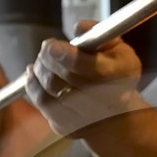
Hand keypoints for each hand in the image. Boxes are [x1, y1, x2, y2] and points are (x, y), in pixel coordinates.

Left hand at [25, 23, 146, 136]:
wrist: (115, 110)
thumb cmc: (112, 69)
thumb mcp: (113, 44)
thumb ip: (95, 32)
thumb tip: (78, 28)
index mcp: (122, 74)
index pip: (91, 69)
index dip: (66, 56)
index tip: (51, 45)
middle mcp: (108, 101)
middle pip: (65, 81)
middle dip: (48, 60)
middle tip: (46, 48)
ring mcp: (87, 119)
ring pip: (49, 94)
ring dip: (39, 72)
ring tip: (41, 61)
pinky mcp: (68, 127)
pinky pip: (43, 105)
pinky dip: (33, 87)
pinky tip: (34, 75)